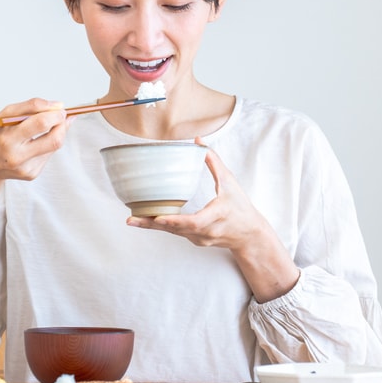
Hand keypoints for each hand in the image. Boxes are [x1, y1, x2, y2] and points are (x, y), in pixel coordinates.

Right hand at [0, 98, 69, 235]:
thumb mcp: (3, 117)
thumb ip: (29, 107)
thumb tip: (58, 107)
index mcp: (7, 138)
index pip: (39, 122)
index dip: (54, 111)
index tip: (59, 106)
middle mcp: (16, 155)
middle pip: (54, 138)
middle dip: (62, 123)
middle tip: (61, 115)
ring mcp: (25, 167)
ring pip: (55, 145)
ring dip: (59, 131)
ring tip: (52, 125)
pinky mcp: (31, 174)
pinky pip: (48, 154)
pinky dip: (48, 143)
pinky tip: (38, 141)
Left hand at [126, 137, 300, 302]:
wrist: (250, 235)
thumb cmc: (240, 207)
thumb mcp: (230, 183)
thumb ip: (214, 162)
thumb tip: (198, 141)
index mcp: (216, 216)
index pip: (194, 222)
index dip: (175, 221)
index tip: (158, 218)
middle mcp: (206, 231)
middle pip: (176, 230)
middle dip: (152, 224)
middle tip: (131, 219)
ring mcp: (200, 239)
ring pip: (173, 233)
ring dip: (152, 226)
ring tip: (133, 220)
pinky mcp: (196, 241)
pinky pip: (176, 233)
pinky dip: (162, 226)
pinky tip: (147, 220)